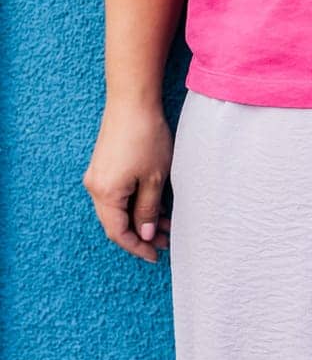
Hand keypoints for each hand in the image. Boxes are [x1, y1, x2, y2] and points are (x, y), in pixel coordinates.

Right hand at [83, 98, 173, 262]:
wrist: (132, 103)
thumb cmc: (147, 139)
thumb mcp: (155, 179)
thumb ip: (148, 210)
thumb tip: (144, 234)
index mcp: (105, 194)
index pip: (118, 232)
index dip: (137, 247)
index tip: (156, 255)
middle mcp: (95, 187)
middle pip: (116, 222)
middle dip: (141, 235)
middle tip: (167, 241)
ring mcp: (98, 176)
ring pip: (118, 208)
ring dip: (140, 219)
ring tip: (167, 225)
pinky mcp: (104, 166)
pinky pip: (118, 194)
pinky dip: (135, 204)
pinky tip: (155, 205)